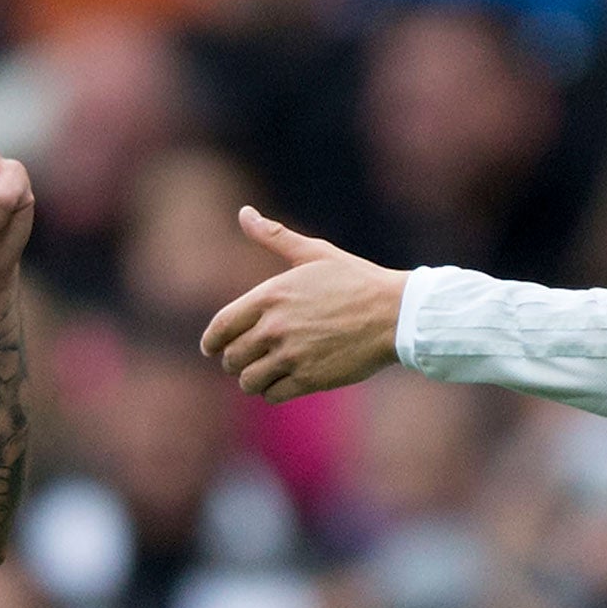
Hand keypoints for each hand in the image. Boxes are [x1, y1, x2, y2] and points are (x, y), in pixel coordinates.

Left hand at [200, 207, 406, 402]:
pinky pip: (273, 395)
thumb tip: (244, 212)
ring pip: (249, 381)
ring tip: (263, 374)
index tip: (211, 348)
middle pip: (232, 358)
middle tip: (245, 361)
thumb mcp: (314, 253)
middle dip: (234, 361)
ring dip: (253, 379)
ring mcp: (292, 355)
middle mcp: (275, 327)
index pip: (221, 327)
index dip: (211, 341)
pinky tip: (283, 383)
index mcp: (270, 296)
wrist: (395, 314)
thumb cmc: (356, 280)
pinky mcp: (310, 378)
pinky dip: (273, 392)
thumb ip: (275, 236)